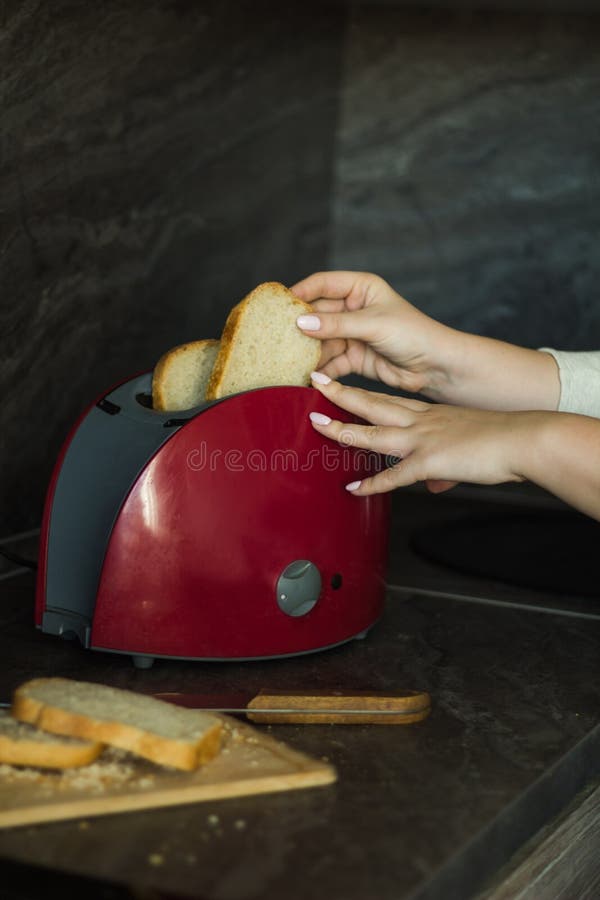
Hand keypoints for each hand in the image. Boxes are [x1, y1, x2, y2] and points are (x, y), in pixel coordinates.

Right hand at [292, 270, 456, 398]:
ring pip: (321, 340)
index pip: (323, 284)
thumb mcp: (373, 324)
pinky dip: (319, 369)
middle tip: (276, 337)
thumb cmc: (413, 334)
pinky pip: (330, 361)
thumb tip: (300, 322)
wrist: (435, 367)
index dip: (301, 291)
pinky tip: (305, 377)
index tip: (279, 304)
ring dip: (307, 351)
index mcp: (361, 288)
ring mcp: (352, 334)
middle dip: (300, 326)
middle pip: (318, 314)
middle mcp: (353, 308)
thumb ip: (336, 324)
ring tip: (286, 360)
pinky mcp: (353, 357)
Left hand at [308, 372, 541, 495]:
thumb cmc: (504, 440)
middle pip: (373, 404)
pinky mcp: (430, 462)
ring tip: (319, 425)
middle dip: (341, 394)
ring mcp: (423, 440)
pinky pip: (394, 475)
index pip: (388, 400)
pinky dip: (372, 484)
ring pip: (374, 433)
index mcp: (430, 414)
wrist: (524, 439)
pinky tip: (354, 489)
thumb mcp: (467, 445)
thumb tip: (433, 486)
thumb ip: (443, 469)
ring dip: (344, 430)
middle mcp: (421, 422)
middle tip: (316, 380)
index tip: (342, 386)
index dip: (362, 394)